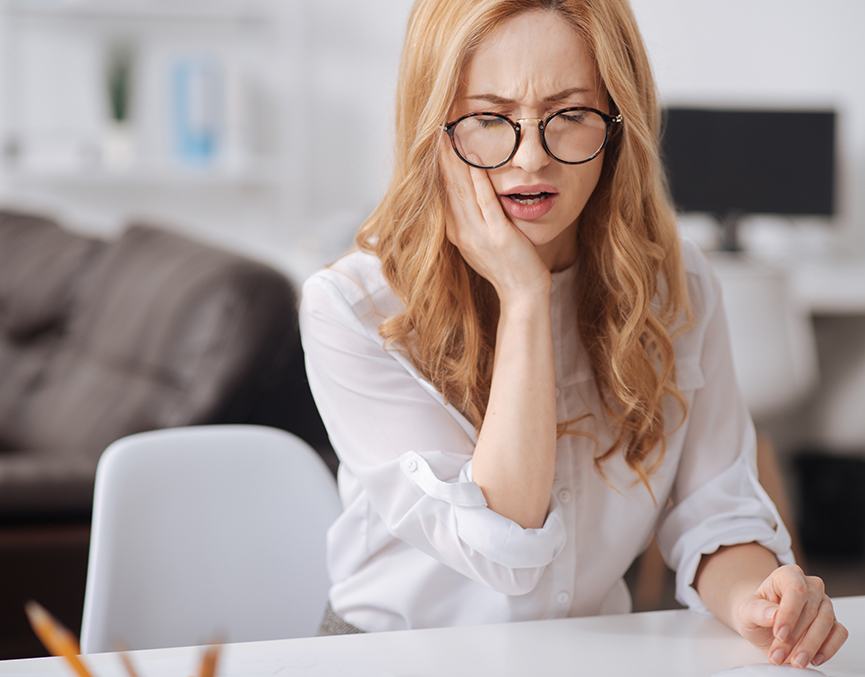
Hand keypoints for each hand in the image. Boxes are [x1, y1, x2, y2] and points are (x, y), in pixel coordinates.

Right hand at [437, 134, 549, 301]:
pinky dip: (478, 180)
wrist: (522, 294)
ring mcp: (479, 234)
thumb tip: (471, 200)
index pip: (443, 195)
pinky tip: (475, 161)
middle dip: (442, 159)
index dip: (438, 168)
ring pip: (462, 191)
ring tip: (449, 138)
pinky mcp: (498, 235)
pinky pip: (485, 202)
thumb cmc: (509, 268)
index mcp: (457, 233)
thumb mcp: (484, 243)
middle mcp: (462, 233)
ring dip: (455, 163)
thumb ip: (475, 222)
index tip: (435, 145)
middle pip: (448, 188)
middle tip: (436, 131)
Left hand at [733, 564, 847, 667]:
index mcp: (787, 575)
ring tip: (794, 661)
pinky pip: (839, 634)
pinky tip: (813, 658)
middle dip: (795, 638)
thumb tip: (773, 614)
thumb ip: (757, 610)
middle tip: (779, 655)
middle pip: (811, 609)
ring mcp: (824, 604)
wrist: (763, 625)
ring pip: (826, 622)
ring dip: (809, 646)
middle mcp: (809, 586)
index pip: (795, 589)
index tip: (779, 634)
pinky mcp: (833, 622)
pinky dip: (828, 648)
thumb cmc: (756, 613)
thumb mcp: (746, 612)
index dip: (789, 613)